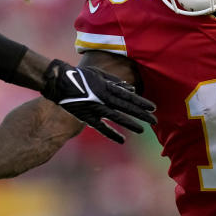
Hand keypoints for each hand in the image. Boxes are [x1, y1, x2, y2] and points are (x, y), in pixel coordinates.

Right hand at [41, 59, 155, 143]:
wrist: (60, 81)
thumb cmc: (80, 75)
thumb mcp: (99, 74)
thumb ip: (115, 81)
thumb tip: (129, 88)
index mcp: (107, 87)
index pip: (129, 96)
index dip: (141, 102)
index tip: (153, 108)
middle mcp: (104, 98)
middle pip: (126, 107)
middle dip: (141, 114)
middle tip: (154, 120)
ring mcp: (95, 107)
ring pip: (116, 117)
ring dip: (130, 123)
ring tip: (142, 129)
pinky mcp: (86, 116)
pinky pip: (100, 126)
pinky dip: (111, 133)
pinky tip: (122, 140)